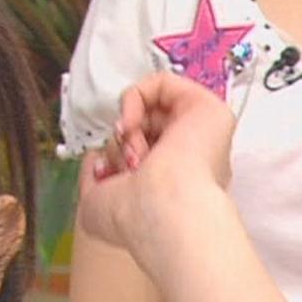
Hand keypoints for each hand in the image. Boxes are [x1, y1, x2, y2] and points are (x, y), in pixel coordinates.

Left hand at [74, 72, 236, 261]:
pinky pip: (163, 83)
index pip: (144, 154)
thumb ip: (93, 178)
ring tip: (131, 151)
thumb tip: (98, 155)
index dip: (119, 154)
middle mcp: (191, 159)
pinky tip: (129, 126)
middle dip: (123, 142)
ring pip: (153, 109)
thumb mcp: (95, 204)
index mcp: (174, 183)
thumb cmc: (134, 218)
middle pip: (147, 128)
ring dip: (130, 125)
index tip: (106, 169)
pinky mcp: (208, 108)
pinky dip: (135, 97)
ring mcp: (202, 134)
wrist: (162, 211)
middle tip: (123, 161)